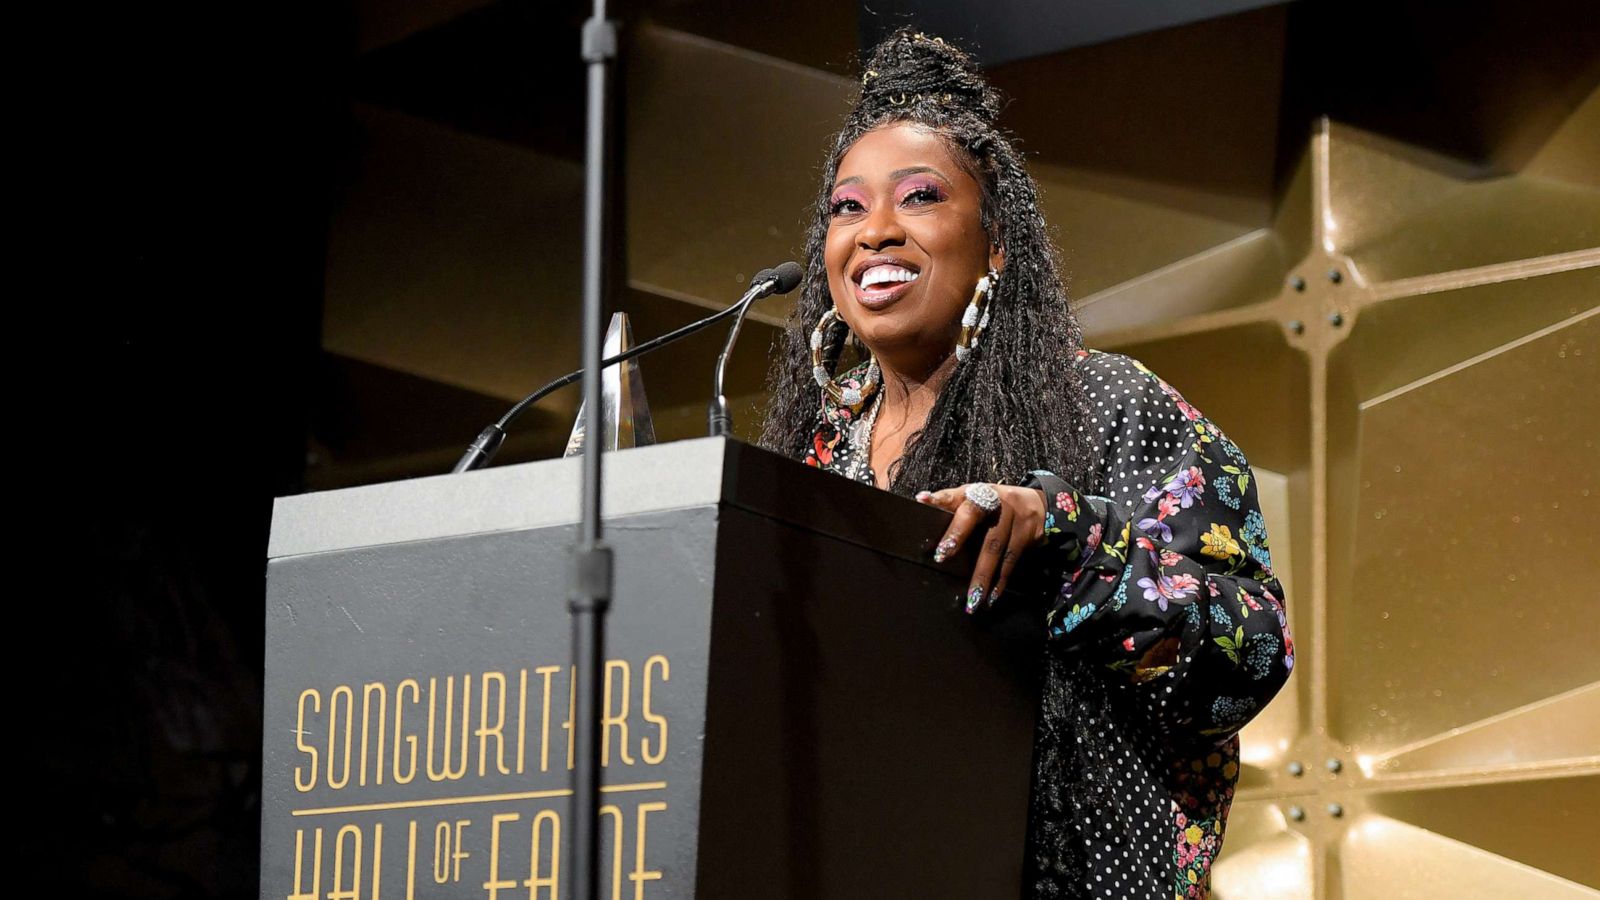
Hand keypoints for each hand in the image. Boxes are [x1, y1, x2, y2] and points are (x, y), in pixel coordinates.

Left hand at [916, 484, 1048, 612]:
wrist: (1039, 505)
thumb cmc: (996, 505)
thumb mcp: (976, 498)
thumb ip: (952, 502)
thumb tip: (923, 502)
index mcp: (975, 493)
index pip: (955, 494)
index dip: (941, 498)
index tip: (924, 502)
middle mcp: (993, 502)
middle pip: (973, 517)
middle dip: (957, 536)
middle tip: (941, 556)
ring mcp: (1012, 518)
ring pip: (994, 548)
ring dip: (982, 577)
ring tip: (972, 600)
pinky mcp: (1026, 536)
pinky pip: (1010, 562)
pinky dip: (1000, 582)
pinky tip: (991, 598)